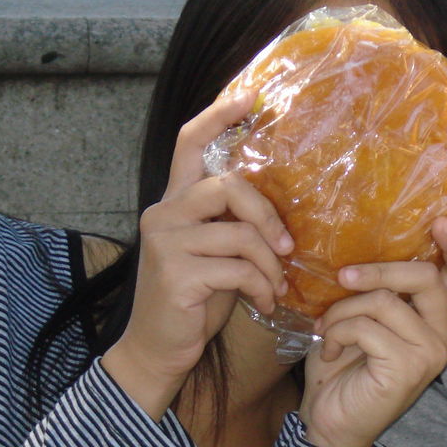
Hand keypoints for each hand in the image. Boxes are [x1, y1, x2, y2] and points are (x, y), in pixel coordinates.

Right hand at [103, 93, 291, 418]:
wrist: (158, 350)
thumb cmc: (197, 298)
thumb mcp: (219, 251)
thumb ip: (235, 222)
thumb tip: (283, 206)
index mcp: (175, 202)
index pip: (190, 142)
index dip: (219, 115)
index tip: (252, 95)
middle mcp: (164, 213)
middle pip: (228, 184)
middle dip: (269, 214)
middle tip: (288, 247)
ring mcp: (166, 242)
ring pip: (241, 233)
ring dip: (271, 265)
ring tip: (276, 286)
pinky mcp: (175, 274)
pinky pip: (239, 269)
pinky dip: (262, 287)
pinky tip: (263, 303)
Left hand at [300, 218, 446, 446]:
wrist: (330, 425)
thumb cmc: (343, 370)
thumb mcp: (362, 321)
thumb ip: (377, 294)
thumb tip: (360, 251)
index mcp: (437, 320)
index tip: (440, 220)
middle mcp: (444, 335)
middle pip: (424, 277)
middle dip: (379, 271)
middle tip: (343, 275)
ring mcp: (431, 353)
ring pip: (386, 302)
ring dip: (344, 311)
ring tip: (327, 330)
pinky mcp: (409, 367)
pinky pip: (368, 326)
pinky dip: (339, 333)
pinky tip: (329, 352)